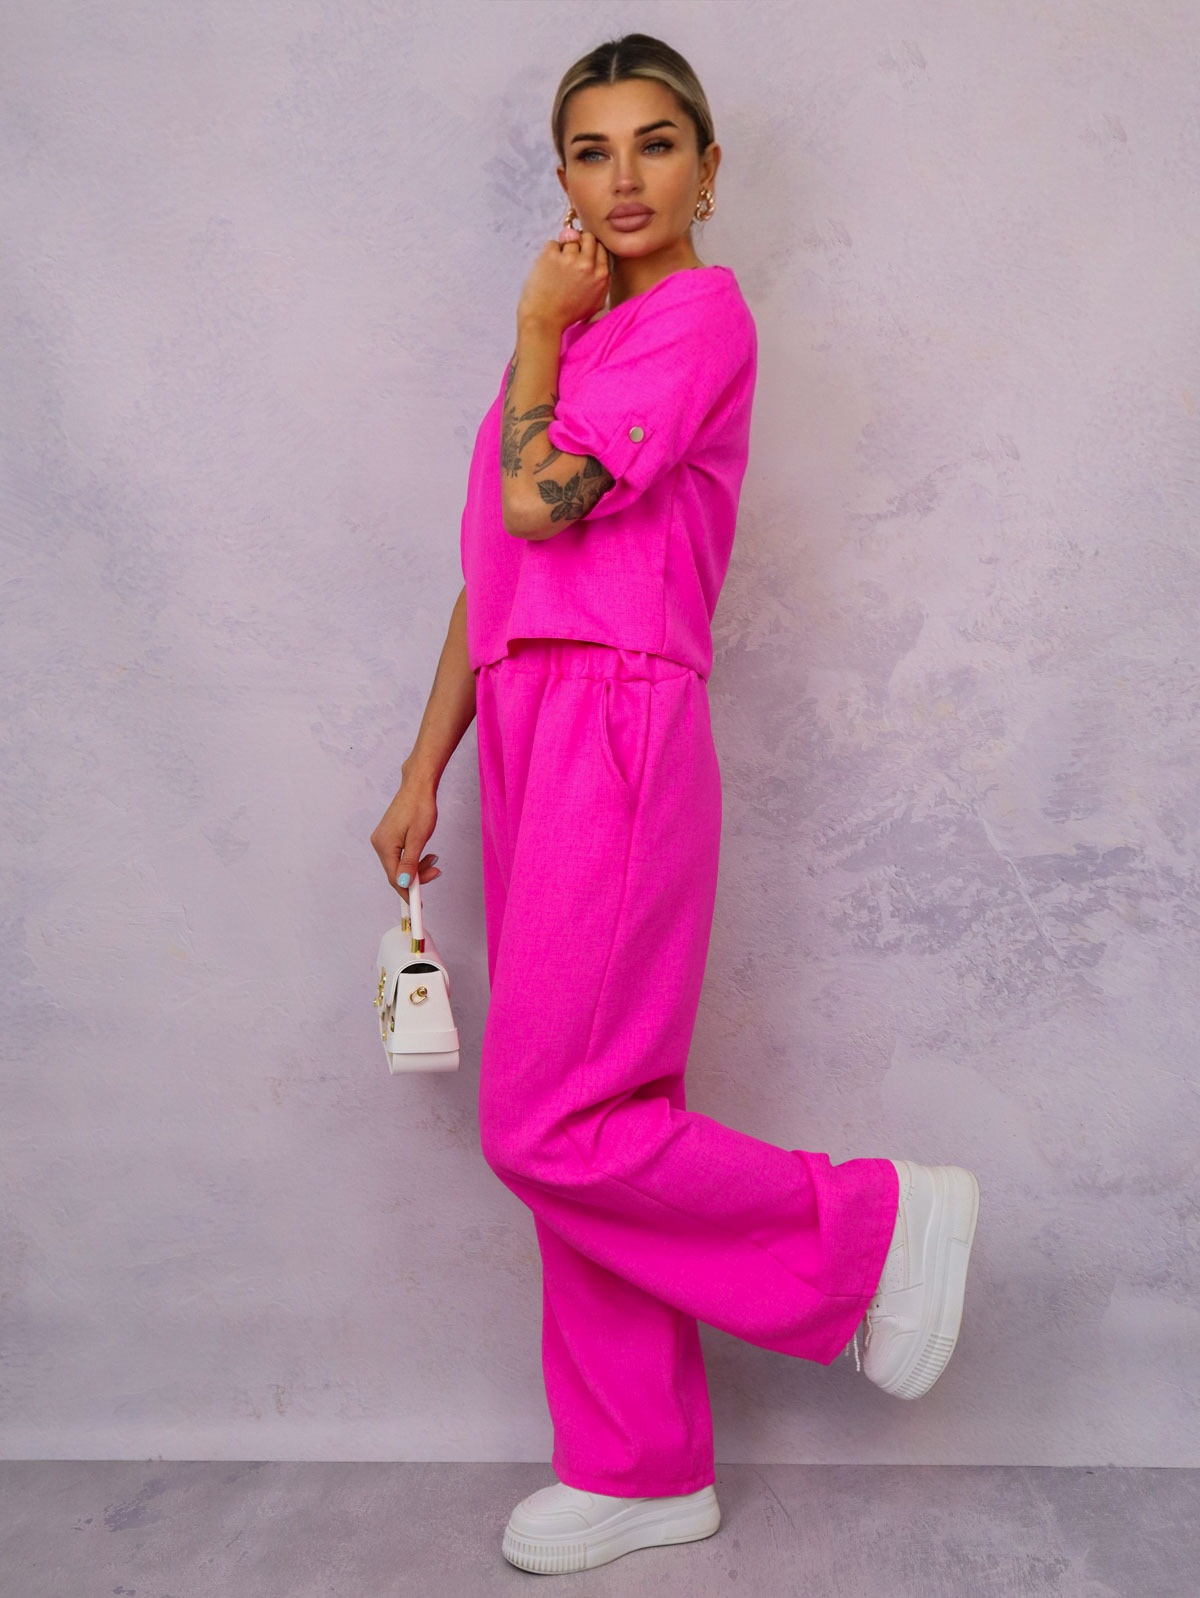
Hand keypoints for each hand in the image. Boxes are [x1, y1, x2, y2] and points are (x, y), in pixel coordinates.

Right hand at [370, 776, 442, 903]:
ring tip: (434, 859)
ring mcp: (383, 839)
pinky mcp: (389, 836)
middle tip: (437, 872)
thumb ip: (410, 862)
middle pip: (396, 873)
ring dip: (417, 867)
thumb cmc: (420, 807)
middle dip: (416, 877)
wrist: (418, 785)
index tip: (418, 905)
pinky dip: (413, 859)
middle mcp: (379, 843)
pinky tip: (425, 853)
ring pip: (399, 865)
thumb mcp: (418, 837)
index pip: (395, 878)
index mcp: (384, 845)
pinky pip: (399, 855)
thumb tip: (403, 884)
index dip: (408, 893)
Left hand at [516, 226, 609, 331]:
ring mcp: (569, 258)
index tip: (582, 256)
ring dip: (563, 249)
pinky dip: (549, 252)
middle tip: (569, 257)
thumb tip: (597, 253)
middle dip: (580, 243)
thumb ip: (602, 280)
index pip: (601, 248)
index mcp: (601, 275)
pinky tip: (547, 268)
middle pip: (588, 237)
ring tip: (556, 268)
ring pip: (570, 238)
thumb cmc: (567, 315)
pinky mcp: (551, 255)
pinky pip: (553, 243)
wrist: (544, 321)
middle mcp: (588, 265)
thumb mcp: (595, 303)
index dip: (591, 250)